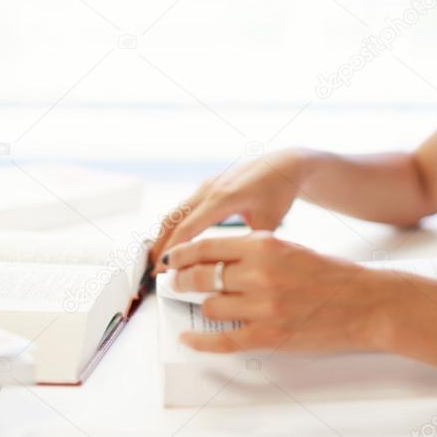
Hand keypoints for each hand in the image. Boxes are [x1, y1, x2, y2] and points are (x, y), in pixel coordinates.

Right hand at [149, 149, 305, 273]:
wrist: (284, 165)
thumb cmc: (279, 190)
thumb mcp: (269, 221)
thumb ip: (249, 245)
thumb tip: (235, 271)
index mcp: (223, 198)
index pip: (188, 229)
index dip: (174, 251)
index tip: (163, 271)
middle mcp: (210, 189)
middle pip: (173, 219)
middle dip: (160, 245)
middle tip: (152, 270)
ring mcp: (207, 186)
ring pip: (176, 212)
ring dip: (164, 235)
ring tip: (159, 260)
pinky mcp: (208, 186)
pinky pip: (185, 208)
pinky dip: (175, 226)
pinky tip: (176, 243)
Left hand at [163, 231, 383, 353]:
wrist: (366, 303)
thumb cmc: (331, 276)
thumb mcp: (289, 248)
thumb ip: (253, 251)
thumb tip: (213, 258)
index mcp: (265, 245)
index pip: (208, 246)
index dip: (183, 254)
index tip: (173, 259)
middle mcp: (260, 274)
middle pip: (201, 276)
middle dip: (184, 280)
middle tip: (178, 282)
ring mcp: (263, 307)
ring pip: (209, 307)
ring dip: (205, 306)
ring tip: (208, 304)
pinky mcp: (269, 336)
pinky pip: (222, 340)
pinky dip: (200, 341)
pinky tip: (189, 338)